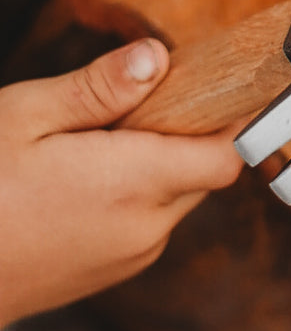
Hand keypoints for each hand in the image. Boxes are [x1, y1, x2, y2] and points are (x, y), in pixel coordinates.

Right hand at [0, 39, 241, 325]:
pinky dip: (134, 194)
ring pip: (175, 198)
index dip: (225, 116)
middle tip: (132, 103)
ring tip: (94, 142)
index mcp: (134, 185)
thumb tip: (158, 56)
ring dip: (157, 164)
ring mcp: (130, 258)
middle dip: (183, 132)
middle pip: (202, 172)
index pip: (224, 155)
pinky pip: (147, 223)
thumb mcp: (24, 117)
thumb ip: (98, 89)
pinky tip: (81, 178)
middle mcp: (146, 229)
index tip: (207, 82)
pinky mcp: (109, 273)